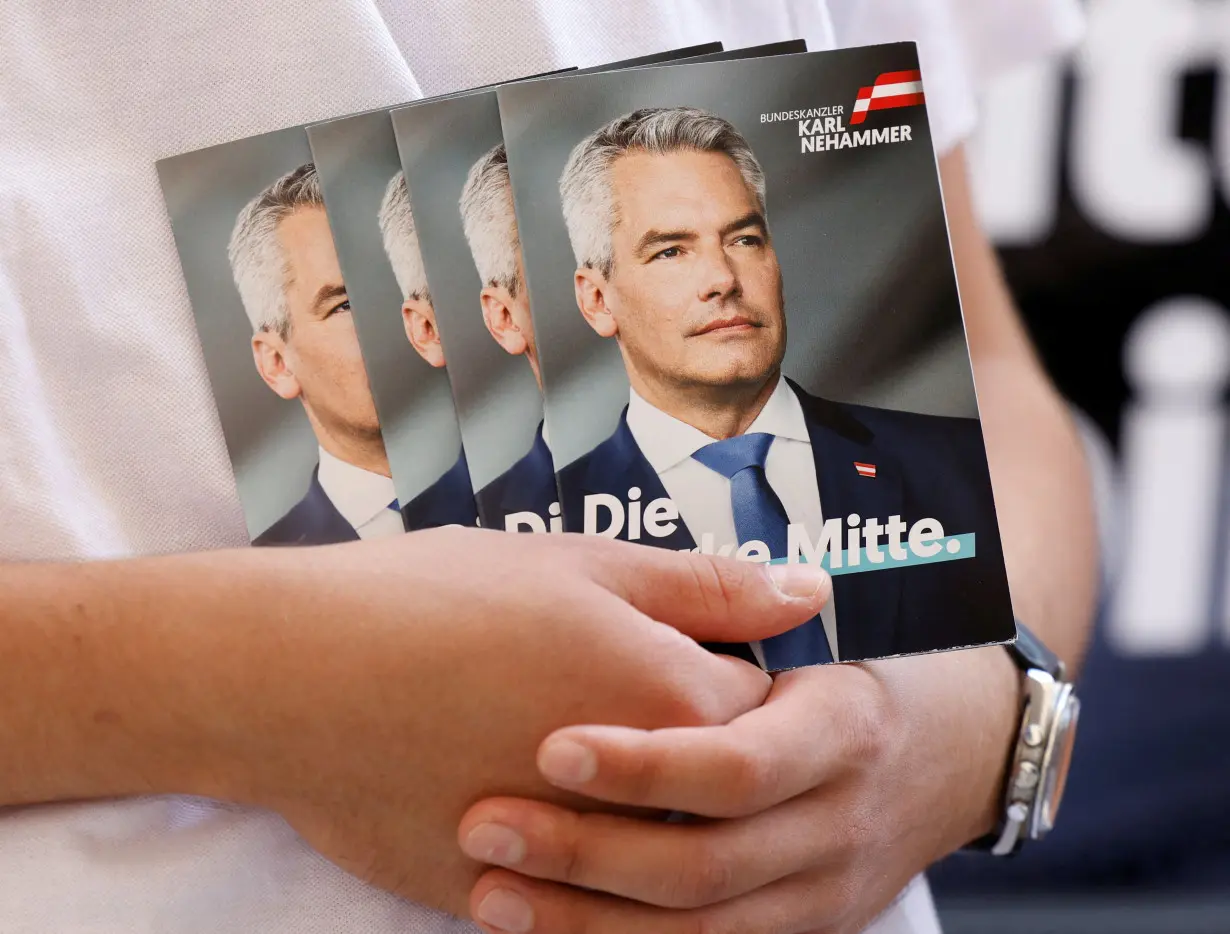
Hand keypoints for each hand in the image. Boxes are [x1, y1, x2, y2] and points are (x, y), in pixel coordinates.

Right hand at [181, 527, 829, 917]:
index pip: (769, 718)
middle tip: (625, 704)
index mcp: (669, 702)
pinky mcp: (498, 901)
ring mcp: (567, 864)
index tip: (699, 660)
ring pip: (648, 857)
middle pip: (717, 798)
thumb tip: (810, 592)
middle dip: (694, 756)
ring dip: (635, 811)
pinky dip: (565, 857)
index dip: (740, 684)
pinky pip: (568, 899)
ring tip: (571, 748)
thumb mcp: (583, 567)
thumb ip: (708, 588)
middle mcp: (636, 798)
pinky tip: (518, 790)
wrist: (291, 676)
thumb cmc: (435, 601)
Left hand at [457, 644, 1018, 933]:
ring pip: (700, 933)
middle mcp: (835, 829)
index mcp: (838, 734)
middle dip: (586, 856)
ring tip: (492, 894)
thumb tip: (784, 579)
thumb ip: (763, 612)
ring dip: (586, 923)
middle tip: (485, 828)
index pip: (736, 769)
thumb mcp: (829, 632)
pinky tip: (552, 930)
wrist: (959, 756)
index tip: (549, 747)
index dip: (642, 767)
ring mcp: (821, 896)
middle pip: (705, 868)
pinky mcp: (802, 932)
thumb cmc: (864, 675)